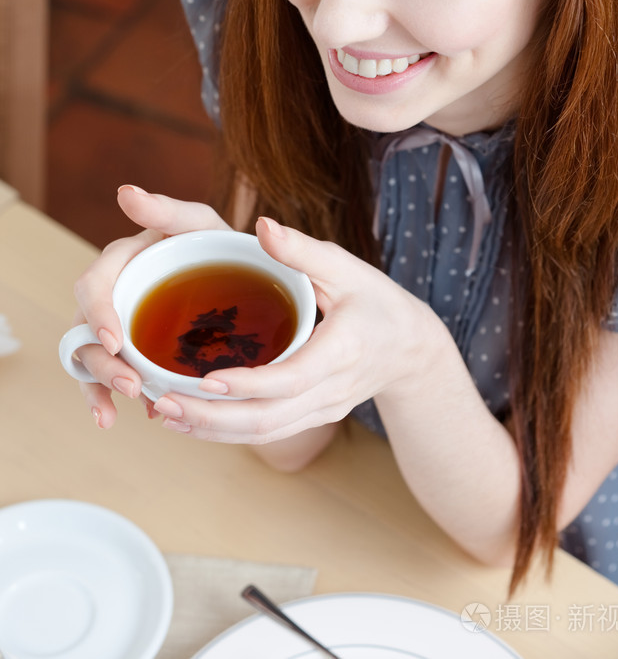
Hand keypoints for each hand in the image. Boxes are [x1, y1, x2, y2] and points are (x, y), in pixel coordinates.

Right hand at [72, 185, 227, 427]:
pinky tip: (121, 417)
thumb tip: (125, 192)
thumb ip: (167, 209)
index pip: (94, 286)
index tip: (116, 342)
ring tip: (130, 406)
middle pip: (86, 330)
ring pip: (92, 357)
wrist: (247, 278)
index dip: (99, 315)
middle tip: (132, 385)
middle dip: (103, 362)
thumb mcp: (200, 224)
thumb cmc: (218, 244)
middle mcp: (114, 292)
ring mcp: (119, 324)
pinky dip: (106, 398)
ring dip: (102, 385)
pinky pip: (108, 376)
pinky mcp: (131, 350)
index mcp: (123, 260)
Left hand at [152, 217, 446, 443]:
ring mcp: (322, 409)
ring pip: (263, 433)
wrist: (410, 349)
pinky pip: (266, 432)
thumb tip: (261, 226)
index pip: (293, 378)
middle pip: (269, 418)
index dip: (250, 385)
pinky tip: (189, 420)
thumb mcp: (346, 267)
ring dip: (212, 430)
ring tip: (164, 413)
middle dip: (213, 418)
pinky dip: (226, 432)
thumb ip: (302, 250)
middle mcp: (332, 389)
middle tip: (164, 404)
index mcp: (343, 349)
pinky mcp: (312, 417)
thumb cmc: (376, 300)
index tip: (207, 380)